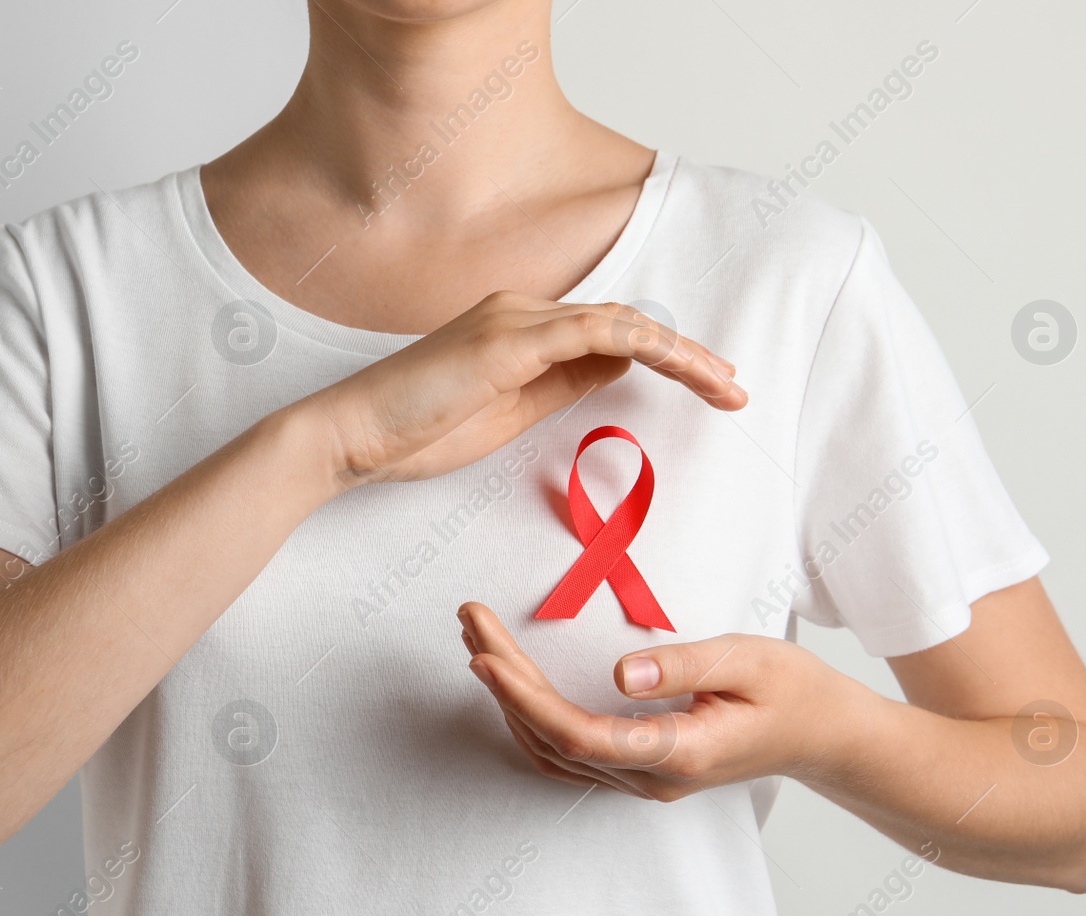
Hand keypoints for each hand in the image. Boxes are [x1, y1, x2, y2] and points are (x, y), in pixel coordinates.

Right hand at [304, 291, 745, 484]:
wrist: (352, 435)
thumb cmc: (419, 431)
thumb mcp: (509, 414)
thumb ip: (561, 387)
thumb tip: (616, 370)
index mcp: (520, 327)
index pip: (609, 333)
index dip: (666, 357)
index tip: (708, 388)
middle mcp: (521, 310)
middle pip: (626, 322)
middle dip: (688, 356)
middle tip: (733, 389)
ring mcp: (514, 319)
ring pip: (621, 323)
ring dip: (681, 354)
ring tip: (724, 386)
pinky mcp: (507, 340)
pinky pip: (593, 331)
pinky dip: (643, 345)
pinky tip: (680, 368)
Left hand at [457, 602, 858, 800]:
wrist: (823, 734)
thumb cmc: (793, 690)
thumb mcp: (749, 660)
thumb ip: (684, 667)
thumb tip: (622, 673)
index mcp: (678, 753)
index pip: (581, 735)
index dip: (526, 701)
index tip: (486, 658)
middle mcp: (651, 777)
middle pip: (554, 737)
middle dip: (503, 678)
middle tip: (468, 620)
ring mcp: (642, 780)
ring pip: (553, 750)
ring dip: (509, 696)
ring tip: (476, 638)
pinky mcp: (637, 769)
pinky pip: (567, 752)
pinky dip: (529, 715)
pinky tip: (509, 680)